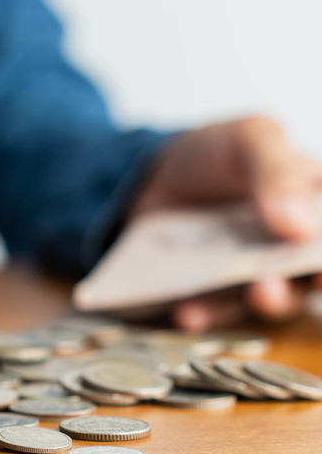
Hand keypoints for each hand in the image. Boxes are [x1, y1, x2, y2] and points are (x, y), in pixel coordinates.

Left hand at [129, 117, 321, 330]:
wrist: (148, 177)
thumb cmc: (213, 153)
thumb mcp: (248, 139)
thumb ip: (277, 171)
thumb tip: (298, 226)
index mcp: (314, 207)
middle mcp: (294, 248)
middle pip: (314, 274)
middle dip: (306, 281)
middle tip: (287, 280)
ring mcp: (255, 275)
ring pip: (274, 299)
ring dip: (270, 301)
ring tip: (258, 293)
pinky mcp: (215, 295)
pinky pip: (215, 312)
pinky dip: (206, 314)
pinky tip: (189, 312)